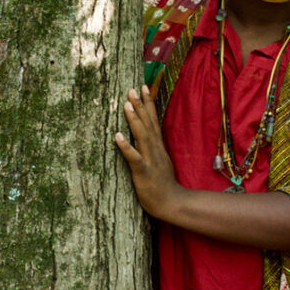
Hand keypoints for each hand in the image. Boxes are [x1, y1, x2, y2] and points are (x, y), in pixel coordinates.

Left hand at [114, 85, 183, 219]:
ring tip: (126, 104)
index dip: (148, 103)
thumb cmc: (162, 183)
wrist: (172, 203)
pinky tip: (117, 136)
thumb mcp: (159, 160)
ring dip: (134, 120)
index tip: (144, 86)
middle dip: (140, 105)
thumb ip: (153, 146)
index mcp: (157, 146)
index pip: (153, 120)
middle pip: (148, 123)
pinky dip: (126, 147)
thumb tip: (145, 132)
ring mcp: (150, 160)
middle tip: (132, 88)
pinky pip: (134, 158)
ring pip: (142, 136)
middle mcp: (155, 149)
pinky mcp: (144, 172)